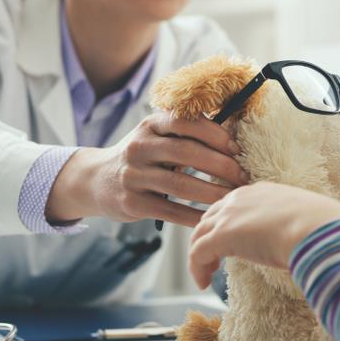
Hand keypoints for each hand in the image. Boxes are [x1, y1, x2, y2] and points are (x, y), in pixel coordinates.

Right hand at [46, 111, 248, 227]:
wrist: (96, 180)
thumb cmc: (142, 157)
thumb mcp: (156, 136)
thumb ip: (186, 133)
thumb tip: (234, 135)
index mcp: (150, 124)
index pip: (185, 122)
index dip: (215, 134)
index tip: (237, 149)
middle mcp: (139, 147)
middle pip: (185, 152)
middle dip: (220, 165)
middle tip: (243, 176)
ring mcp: (134, 175)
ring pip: (179, 185)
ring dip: (212, 193)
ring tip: (233, 199)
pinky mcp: (132, 202)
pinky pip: (170, 211)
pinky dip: (193, 216)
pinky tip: (212, 218)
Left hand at [188, 182, 339, 289]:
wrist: (319, 231)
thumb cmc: (323, 229)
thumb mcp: (306, 220)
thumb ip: (299, 226)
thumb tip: (310, 240)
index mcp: (262, 191)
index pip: (234, 204)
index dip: (228, 224)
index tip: (233, 243)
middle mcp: (241, 197)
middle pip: (211, 216)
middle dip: (209, 237)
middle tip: (214, 259)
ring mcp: (229, 215)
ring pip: (200, 234)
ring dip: (200, 255)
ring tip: (207, 274)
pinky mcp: (221, 236)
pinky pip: (197, 253)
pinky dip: (195, 268)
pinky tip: (203, 283)